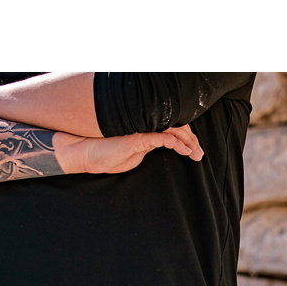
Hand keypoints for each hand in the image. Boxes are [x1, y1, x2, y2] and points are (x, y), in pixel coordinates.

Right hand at [61, 123, 203, 175]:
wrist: (86, 154)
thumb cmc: (104, 156)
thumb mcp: (130, 157)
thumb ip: (144, 150)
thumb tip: (157, 148)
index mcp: (145, 133)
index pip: (170, 131)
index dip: (184, 139)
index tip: (194, 151)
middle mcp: (145, 128)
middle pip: (175, 129)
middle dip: (191, 141)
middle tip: (200, 154)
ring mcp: (142, 131)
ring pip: (172, 131)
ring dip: (188, 143)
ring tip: (197, 153)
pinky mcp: (138, 137)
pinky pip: (163, 137)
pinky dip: (177, 144)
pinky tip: (186, 151)